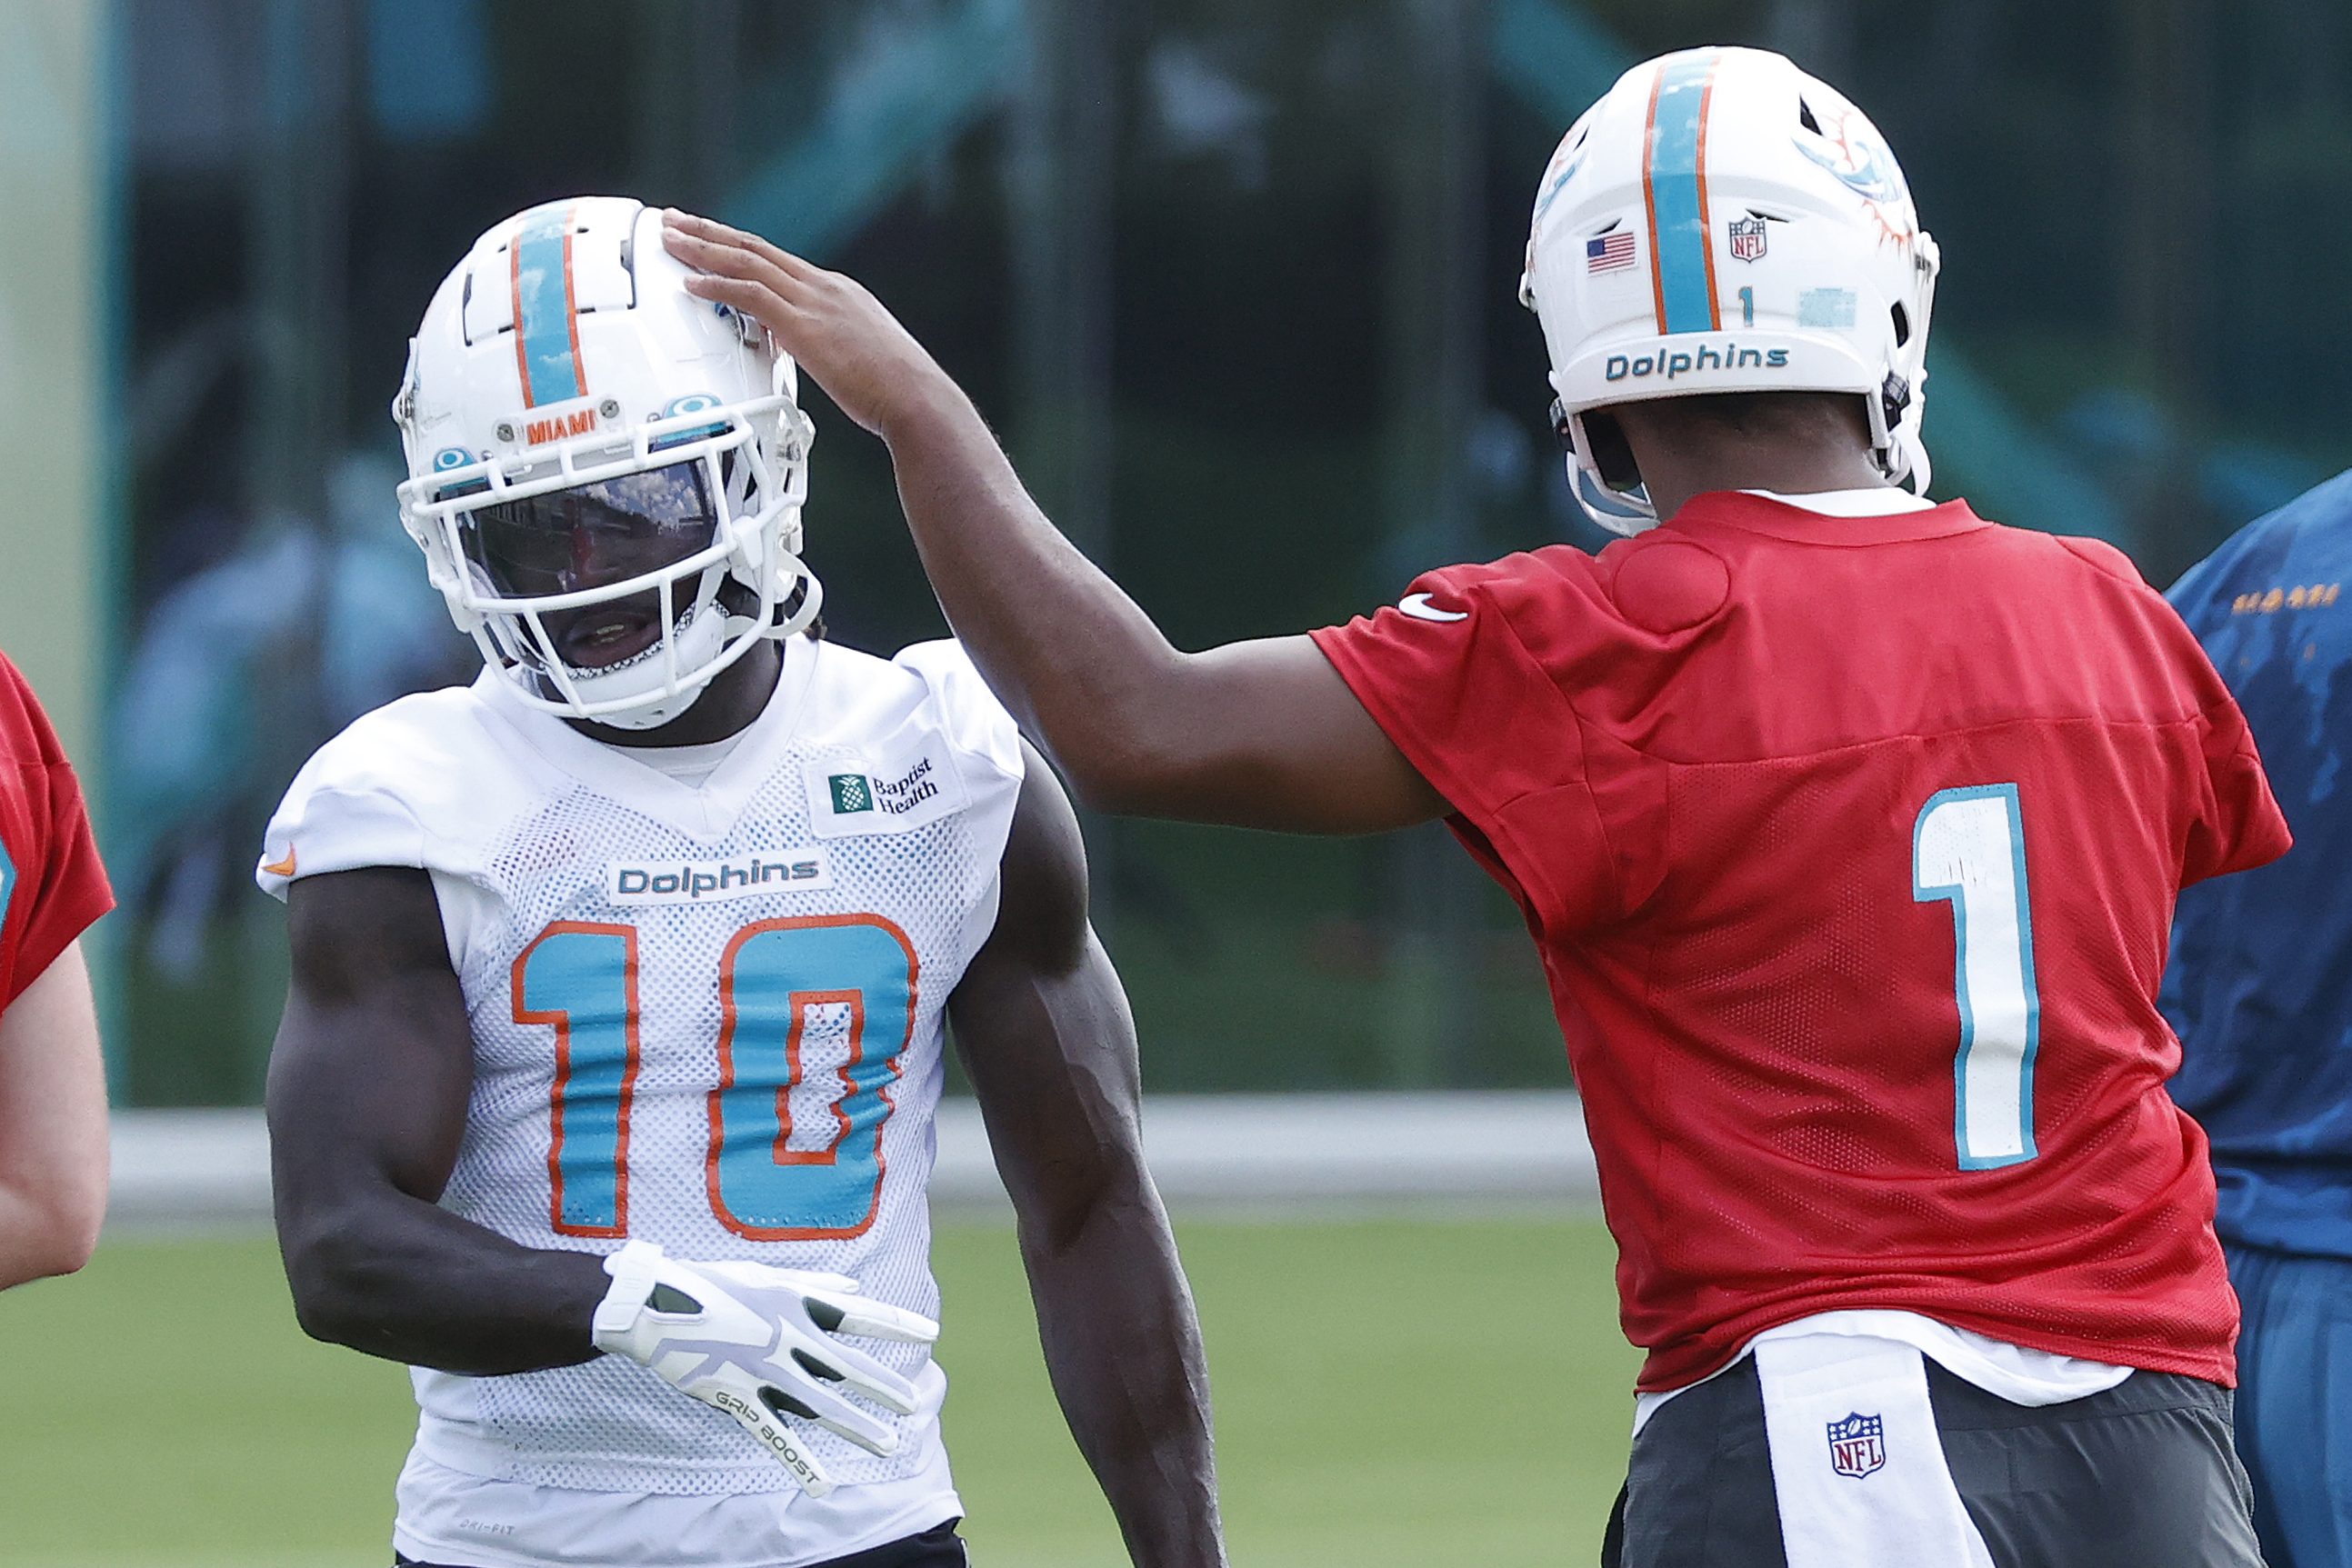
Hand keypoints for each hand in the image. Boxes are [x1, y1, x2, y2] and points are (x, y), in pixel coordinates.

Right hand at [591, 1240, 939, 1496]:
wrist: (654, 1305)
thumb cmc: (713, 1283)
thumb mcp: (767, 1274)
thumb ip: (816, 1285)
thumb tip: (856, 1287)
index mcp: (796, 1302)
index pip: (859, 1314)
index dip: (897, 1324)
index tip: (932, 1332)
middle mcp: (787, 1337)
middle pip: (846, 1368)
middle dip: (884, 1387)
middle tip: (915, 1405)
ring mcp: (763, 1370)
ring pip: (820, 1405)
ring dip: (856, 1427)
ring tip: (888, 1444)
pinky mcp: (737, 1397)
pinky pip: (775, 1435)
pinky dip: (800, 1462)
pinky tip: (825, 1484)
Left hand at [660, 209, 958, 440]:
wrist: (916, 397)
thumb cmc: (894, 388)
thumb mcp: (854, 354)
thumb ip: (822, 342)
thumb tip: (799, 344)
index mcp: (836, 291)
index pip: (776, 259)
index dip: (738, 245)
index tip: (712, 236)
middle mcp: (823, 286)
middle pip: (755, 248)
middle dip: (710, 232)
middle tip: (676, 220)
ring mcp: (814, 302)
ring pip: (746, 262)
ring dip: (702, 249)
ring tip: (671, 240)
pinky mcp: (804, 325)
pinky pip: (749, 295)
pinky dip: (716, 286)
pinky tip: (691, 284)